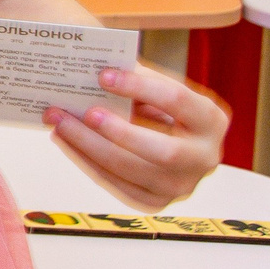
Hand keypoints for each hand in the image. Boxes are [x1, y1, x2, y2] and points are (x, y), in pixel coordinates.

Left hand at [47, 63, 228, 209]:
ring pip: (133, 171)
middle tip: (83, 112)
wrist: (171, 141)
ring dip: (89, 147)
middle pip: (162, 151)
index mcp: (211, 120)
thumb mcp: (156, 88)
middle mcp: (205, 158)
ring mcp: (182, 185)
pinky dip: (86, 162)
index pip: (177, 101)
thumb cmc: (159, 106)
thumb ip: (134, 79)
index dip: (140, 87)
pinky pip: (117, 185)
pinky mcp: (155, 202)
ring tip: (58, 123)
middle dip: (118, 132)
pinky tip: (65, 141)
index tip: (103, 75)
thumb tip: (90, 67)